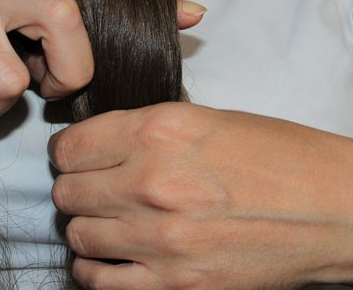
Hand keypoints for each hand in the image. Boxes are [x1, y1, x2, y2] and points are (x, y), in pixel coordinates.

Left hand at [49, 103, 352, 288]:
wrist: (334, 208)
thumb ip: (144, 132)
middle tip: (94, 189)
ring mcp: (161, 239)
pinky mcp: (175, 286)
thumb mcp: (206, 120)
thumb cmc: (277, 157)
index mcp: (159, 131)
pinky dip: (94, 269)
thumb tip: (98, 147)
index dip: (68, 152)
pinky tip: (111, 257)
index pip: (70, 147)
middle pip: (67, 191)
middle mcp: (152, 183)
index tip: (76, 158)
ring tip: (106, 222)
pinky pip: (98, 281)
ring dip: (86, 226)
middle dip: (75, 188)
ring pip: (77, 235)